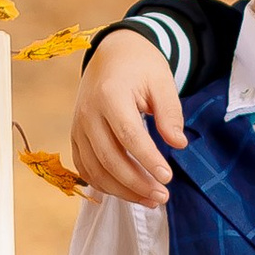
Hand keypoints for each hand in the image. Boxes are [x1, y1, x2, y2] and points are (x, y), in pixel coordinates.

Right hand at [68, 33, 186, 203]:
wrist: (111, 54)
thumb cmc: (140, 66)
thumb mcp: (162, 81)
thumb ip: (170, 112)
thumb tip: (178, 144)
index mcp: (110, 95)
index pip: (128, 135)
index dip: (148, 160)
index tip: (168, 178)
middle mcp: (88, 114)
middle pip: (109, 159)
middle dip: (137, 183)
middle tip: (163, 197)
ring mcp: (78, 127)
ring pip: (95, 170)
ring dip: (122, 191)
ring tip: (150, 200)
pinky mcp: (76, 137)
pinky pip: (86, 169)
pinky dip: (105, 186)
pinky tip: (128, 193)